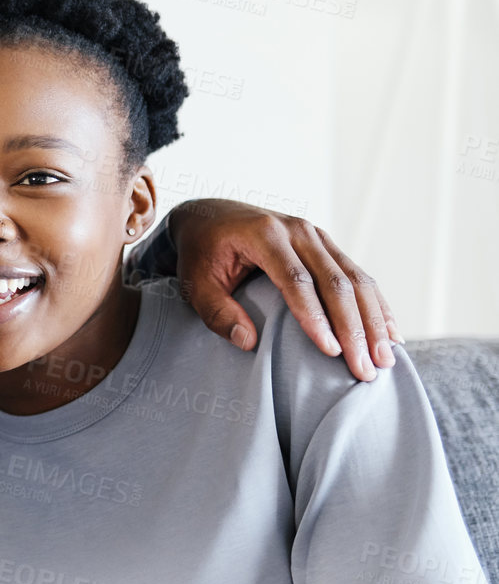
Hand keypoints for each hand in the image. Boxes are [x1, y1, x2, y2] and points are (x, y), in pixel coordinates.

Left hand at [170, 199, 399, 381]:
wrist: (208, 214)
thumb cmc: (200, 252)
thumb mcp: (194, 283)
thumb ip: (216, 312)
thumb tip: (248, 342)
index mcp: (264, 235)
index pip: (296, 280)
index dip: (316, 317)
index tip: (331, 352)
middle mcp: (297, 230)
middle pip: (336, 281)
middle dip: (354, 328)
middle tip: (366, 369)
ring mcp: (317, 235)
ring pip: (356, 279)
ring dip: (374, 321)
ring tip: (385, 360)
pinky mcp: (326, 245)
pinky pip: (358, 275)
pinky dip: (377, 305)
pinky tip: (390, 334)